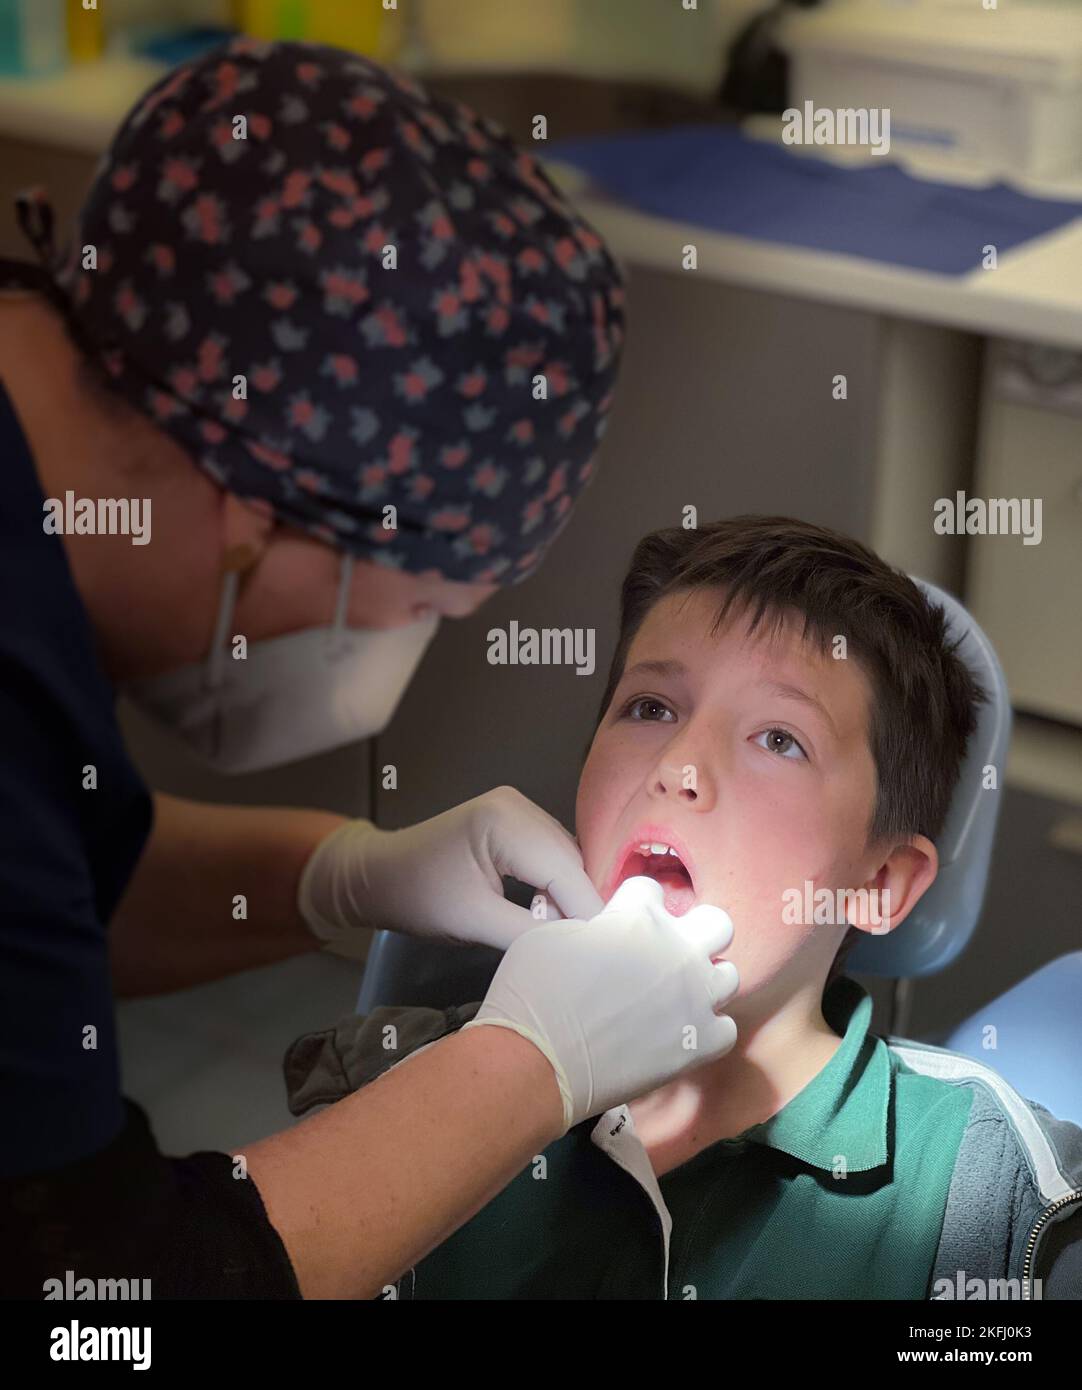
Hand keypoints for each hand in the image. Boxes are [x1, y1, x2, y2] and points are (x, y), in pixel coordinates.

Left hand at [297, 786, 602, 950]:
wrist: (380, 875)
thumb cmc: (418, 897)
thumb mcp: (475, 922)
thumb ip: (530, 935)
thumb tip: (578, 950)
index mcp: (505, 821)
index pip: (565, 869)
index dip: (588, 912)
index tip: (607, 952)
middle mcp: (518, 806)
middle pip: (571, 860)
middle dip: (581, 904)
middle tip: (590, 950)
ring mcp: (518, 810)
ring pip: (566, 859)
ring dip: (570, 896)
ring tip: (570, 936)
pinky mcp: (516, 823)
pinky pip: (551, 855)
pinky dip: (555, 885)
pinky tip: (549, 913)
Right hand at [462, 875, 738, 1132]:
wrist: (539, 1062)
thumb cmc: (533, 993)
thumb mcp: (552, 936)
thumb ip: (594, 928)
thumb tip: (608, 938)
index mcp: (639, 917)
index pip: (652, 890)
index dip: (633, 906)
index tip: (620, 925)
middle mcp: (678, 951)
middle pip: (717, 923)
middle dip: (695, 931)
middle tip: (667, 952)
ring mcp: (695, 999)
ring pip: (729, 976)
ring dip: (703, 982)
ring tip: (676, 997)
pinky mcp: (700, 1044)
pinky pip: (725, 1029)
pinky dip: (705, 1031)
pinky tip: (680, 1034)